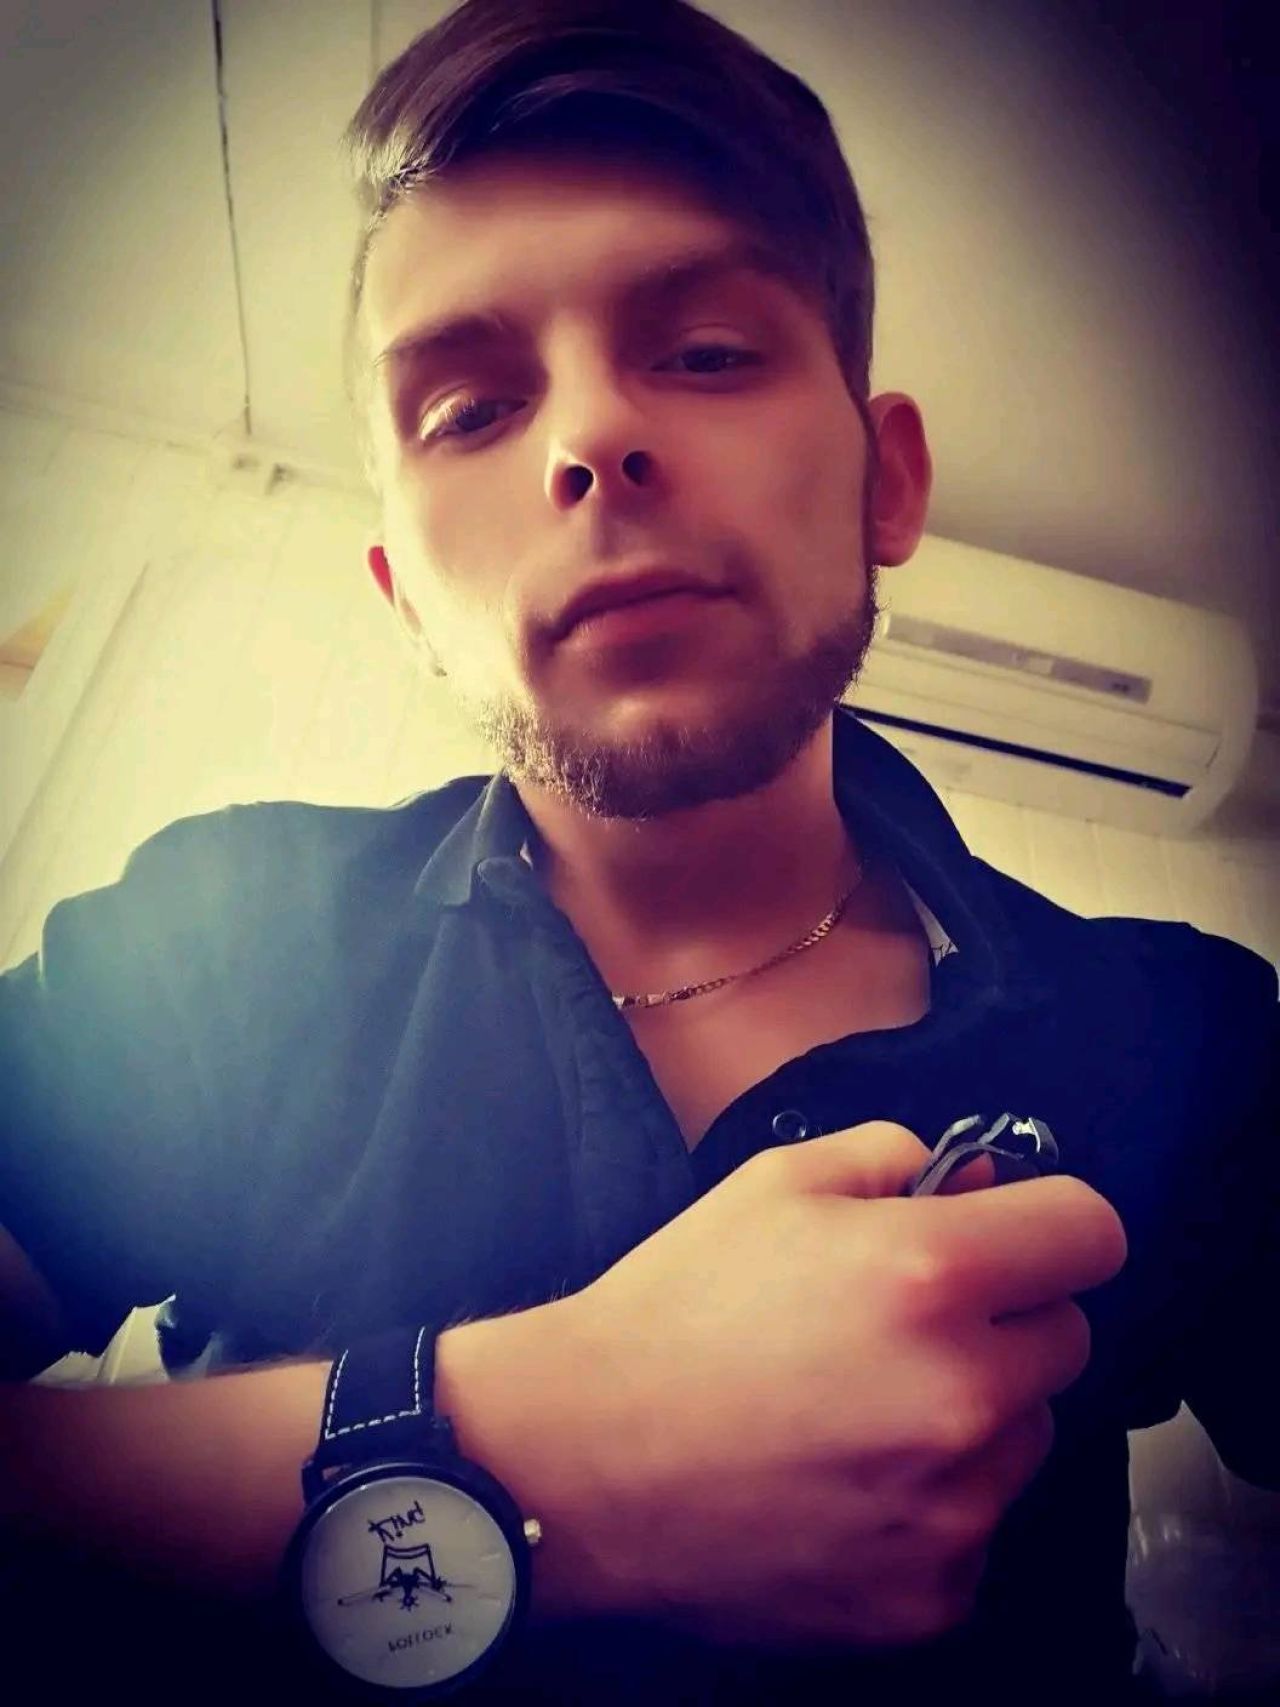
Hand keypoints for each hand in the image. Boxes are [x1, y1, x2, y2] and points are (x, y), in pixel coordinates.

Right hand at [557, 1120, 1127, 1648]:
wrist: (582, 1458)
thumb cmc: (676, 1305)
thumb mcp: (774, 1183)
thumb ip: (895, 1157)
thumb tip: (979, 1182)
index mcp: (933, 1275)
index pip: (1091, 1232)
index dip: (1046, 1222)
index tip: (1005, 1237)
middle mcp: (967, 1394)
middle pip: (1066, 1337)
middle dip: (1004, 1319)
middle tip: (904, 1325)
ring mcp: (955, 1510)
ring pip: (1026, 1437)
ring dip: (975, 1414)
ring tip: (862, 1410)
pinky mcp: (930, 1597)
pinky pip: (976, 1528)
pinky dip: (932, 1505)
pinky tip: (843, 1484)